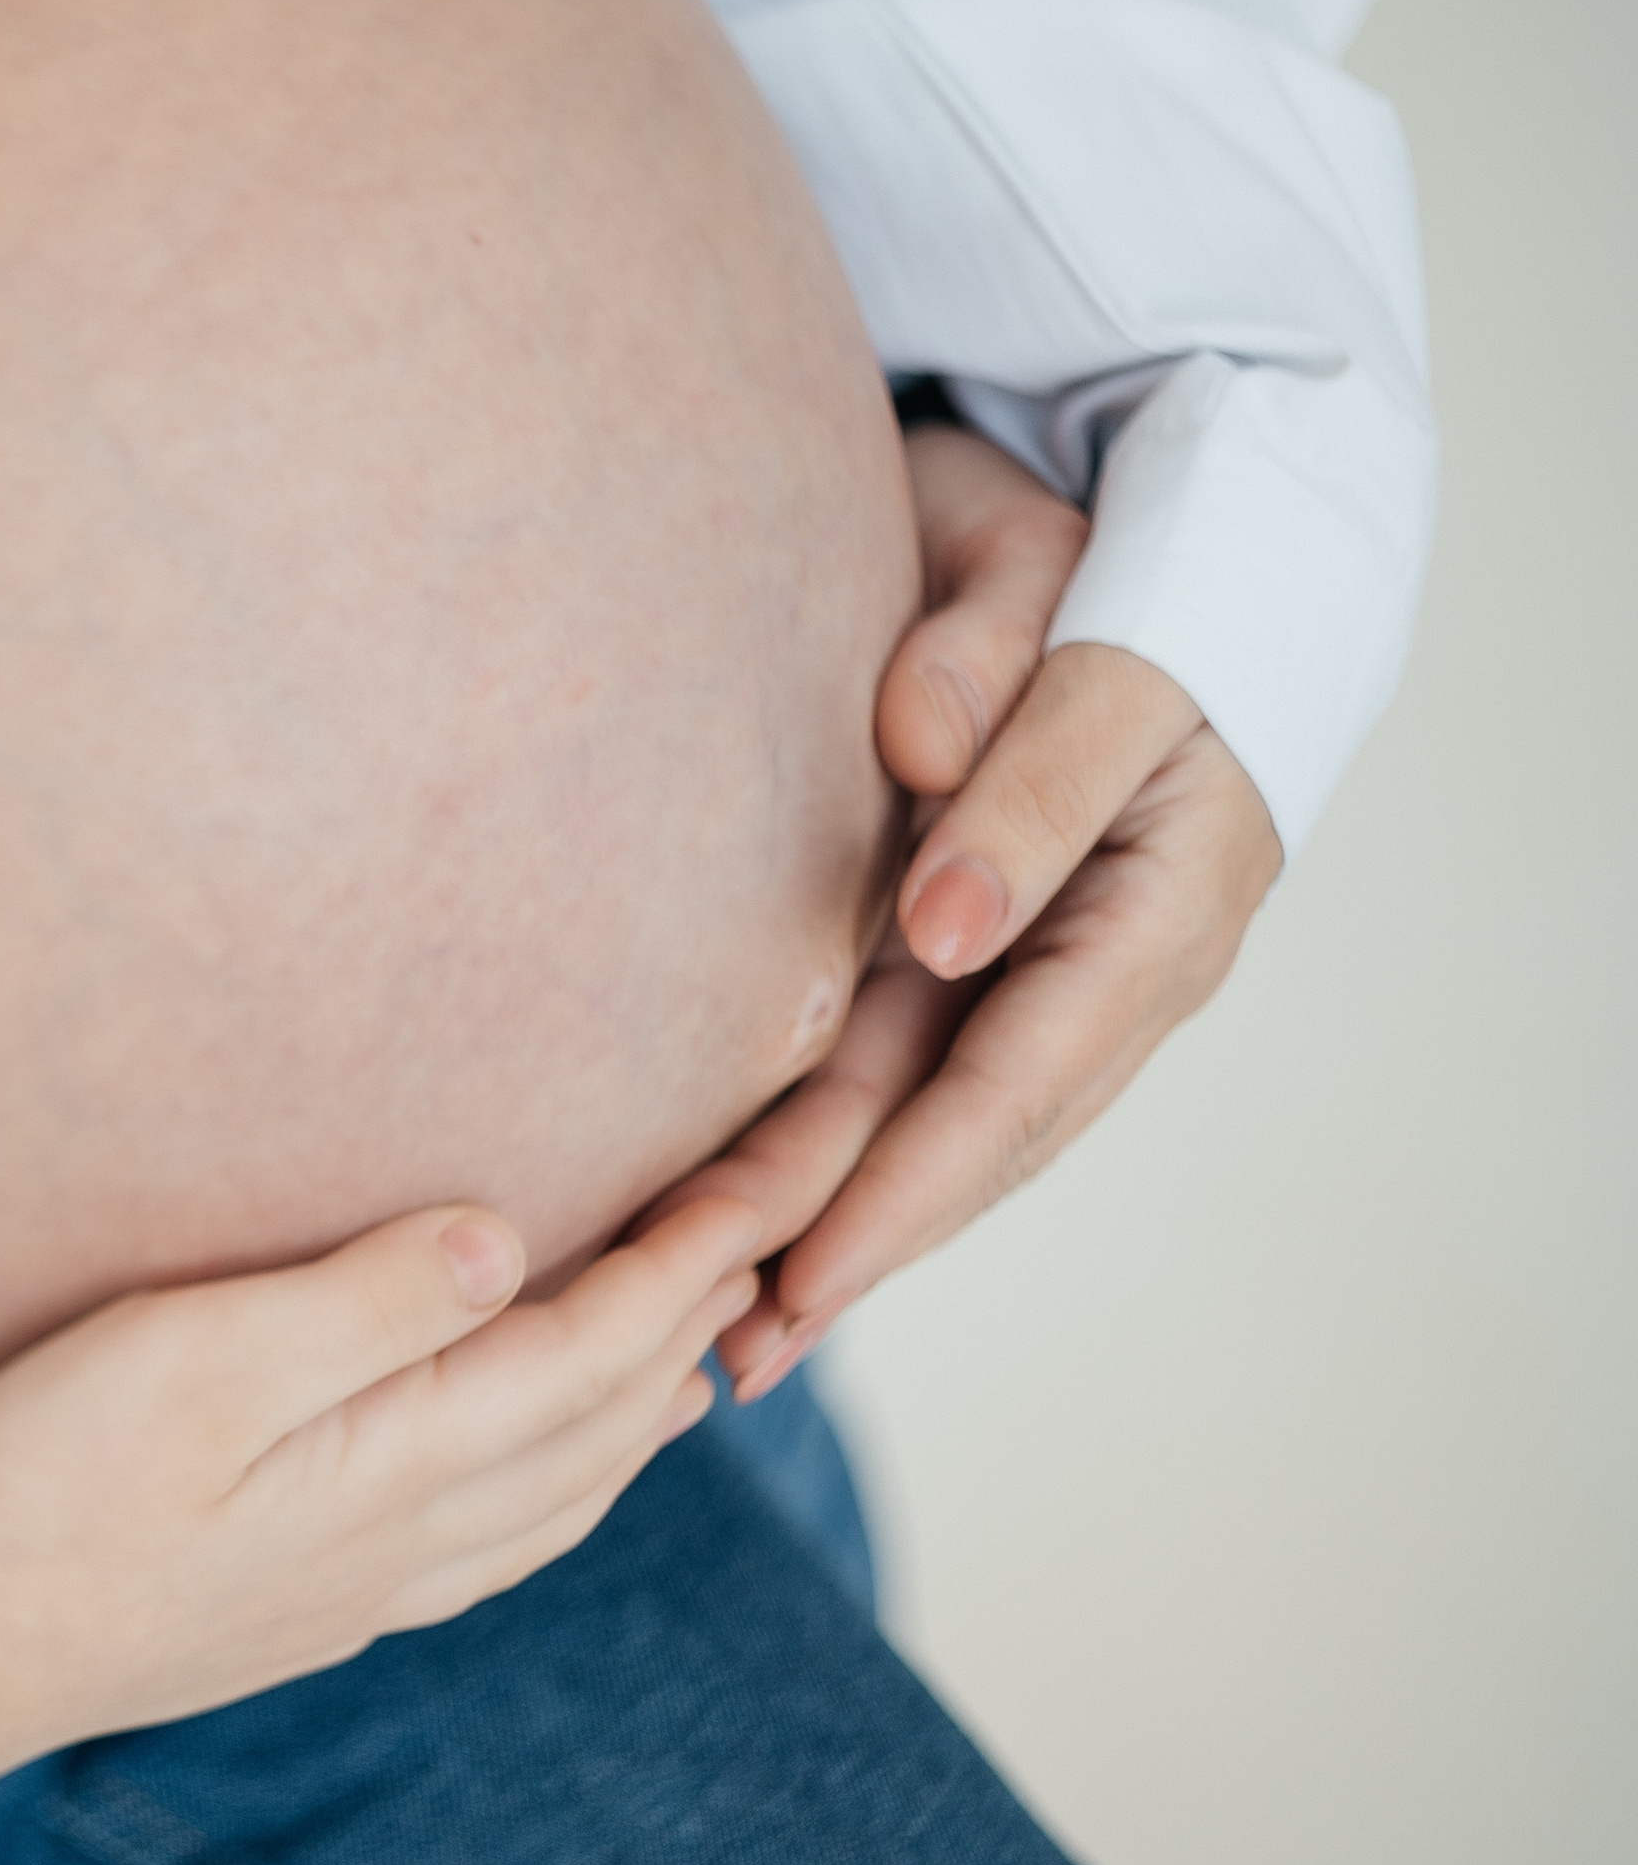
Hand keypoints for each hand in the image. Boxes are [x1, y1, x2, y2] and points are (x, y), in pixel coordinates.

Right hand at [0, 1193, 766, 1789]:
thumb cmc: (43, 1493)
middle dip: (695, 1321)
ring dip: (647, 1407)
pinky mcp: (326, 1609)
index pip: (598, 1348)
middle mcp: (417, 1539)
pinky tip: (550, 1465)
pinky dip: (573, 1482)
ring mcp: (375, 1587)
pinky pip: (507, 1542)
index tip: (764, 1176)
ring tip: (691, 1335)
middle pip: (610, 1424)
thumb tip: (509, 1243)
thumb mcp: (188, 1359)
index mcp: (402, 1462)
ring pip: (571, 1495)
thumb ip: (360, 1302)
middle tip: (758, 1229)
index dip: (688, 1258)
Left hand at [669, 422, 1281, 1394]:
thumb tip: (941, 907)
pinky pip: (898, 1071)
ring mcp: (1034, 959)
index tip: (811, 1271)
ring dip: (823, 1227)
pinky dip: (821, 1151)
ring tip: (704, 1336)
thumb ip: (1016, 718)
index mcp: (1160, 893)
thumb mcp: (1059, 586)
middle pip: (972, 1133)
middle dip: (850, 1248)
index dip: (917, 1185)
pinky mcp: (968, 945)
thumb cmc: (1100, 542)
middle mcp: (1104, 956)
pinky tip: (733, 1223)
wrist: (1114, 508)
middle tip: (721, 1356)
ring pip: (925, 1119)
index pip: (1026, 1074)